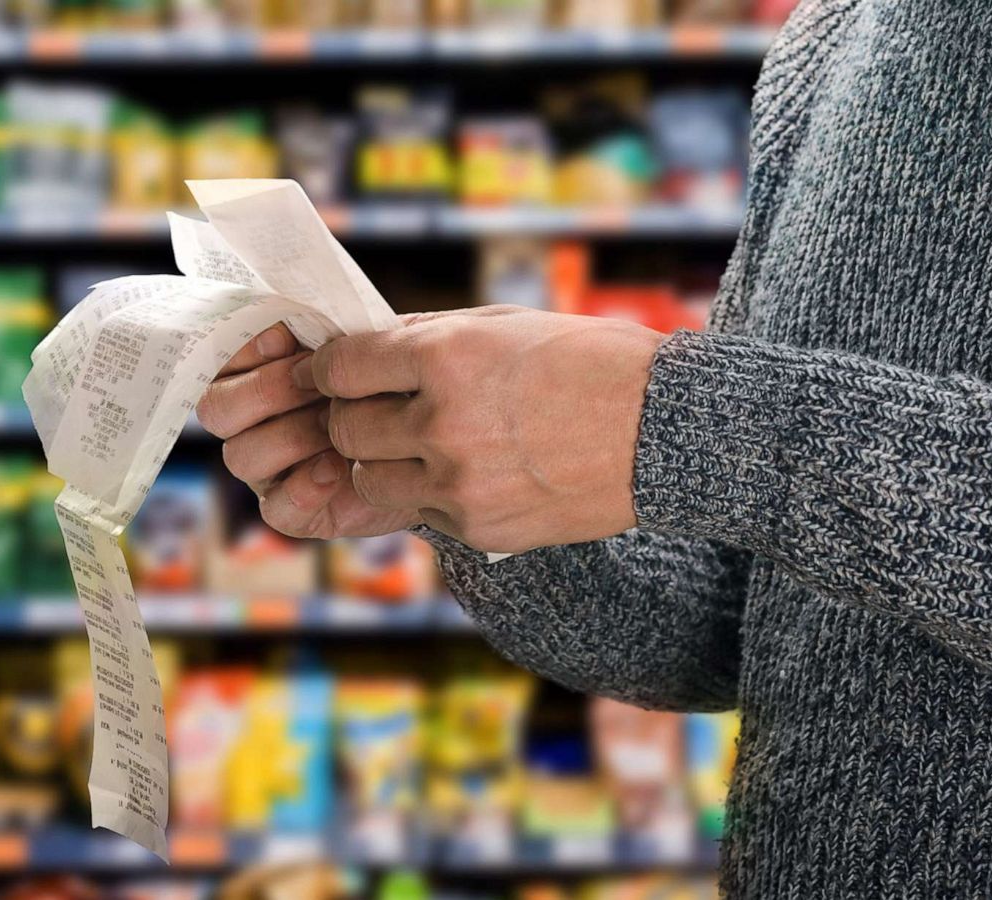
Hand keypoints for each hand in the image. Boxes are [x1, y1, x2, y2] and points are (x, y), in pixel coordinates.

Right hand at [197, 323, 421, 539]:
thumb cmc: (389, 383)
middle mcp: (251, 425)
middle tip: (319, 385)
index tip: (285, 338)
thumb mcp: (362, 347)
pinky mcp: (297, 512)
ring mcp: (269, 472)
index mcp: (255, 377)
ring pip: (241, 456)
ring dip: (291, 435)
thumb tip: (294, 318)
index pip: (217, 362)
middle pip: (217, 410)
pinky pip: (276, 509)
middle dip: (266, 390)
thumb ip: (326, 333)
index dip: (243, 350)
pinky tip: (338, 468)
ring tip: (338, 425)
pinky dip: (304, 487)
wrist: (433, 438)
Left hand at [299, 306, 663, 552]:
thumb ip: (428, 336)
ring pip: (369, 478)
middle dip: (353, 416)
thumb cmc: (589, 363)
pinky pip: (419, 511)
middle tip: (379, 409)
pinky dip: (430, 492)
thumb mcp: (505, 326)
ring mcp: (458, 481)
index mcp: (446, 357)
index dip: (329, 371)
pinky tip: (473, 471)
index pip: (342, 368)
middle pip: (346, 428)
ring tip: (423, 445)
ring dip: (383, 461)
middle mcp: (442, 421)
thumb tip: (366, 343)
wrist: (662, 433)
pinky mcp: (476, 526)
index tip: (333, 375)